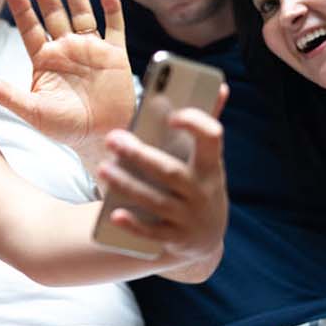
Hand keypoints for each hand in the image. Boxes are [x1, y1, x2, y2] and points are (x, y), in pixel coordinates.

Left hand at [0, 0, 134, 157]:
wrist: (100, 137)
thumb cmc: (64, 127)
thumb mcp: (33, 112)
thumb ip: (9, 96)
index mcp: (45, 59)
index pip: (31, 28)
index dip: (22, 9)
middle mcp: (66, 49)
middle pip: (54, 13)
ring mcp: (90, 49)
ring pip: (82, 13)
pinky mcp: (114, 55)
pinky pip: (114, 26)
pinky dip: (111, 9)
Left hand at [95, 88, 228, 264]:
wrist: (205, 239)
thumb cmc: (199, 185)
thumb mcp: (207, 161)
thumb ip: (206, 125)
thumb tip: (222, 86)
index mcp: (211, 166)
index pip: (211, 139)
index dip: (195, 125)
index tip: (173, 116)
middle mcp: (203, 192)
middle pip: (170, 171)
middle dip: (140, 155)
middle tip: (112, 139)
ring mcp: (189, 218)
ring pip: (155, 201)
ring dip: (127, 185)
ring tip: (103, 169)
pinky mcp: (175, 239)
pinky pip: (152, 232)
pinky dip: (134, 225)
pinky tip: (114, 214)